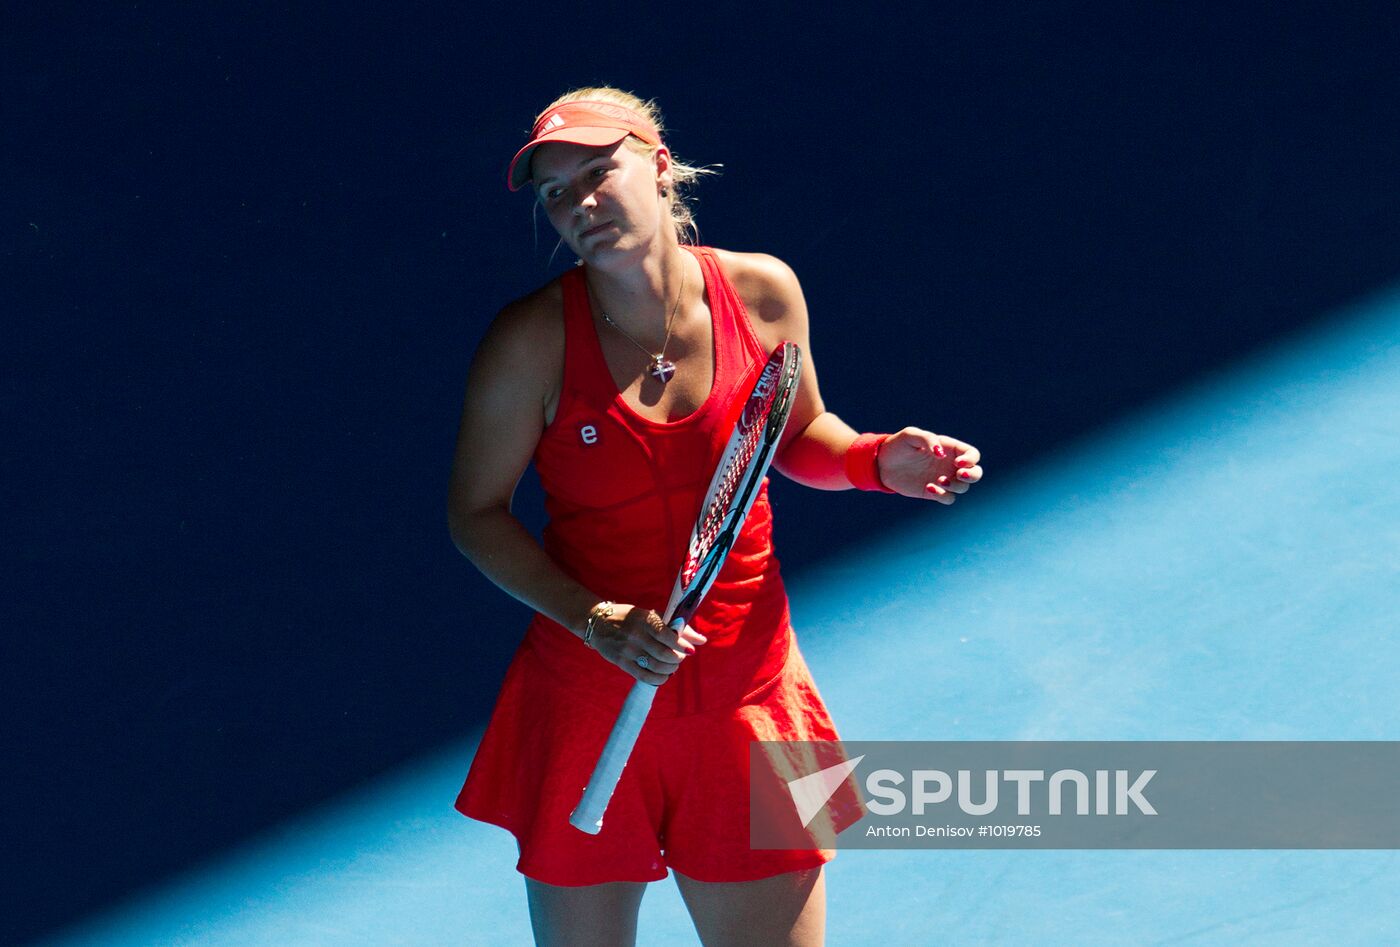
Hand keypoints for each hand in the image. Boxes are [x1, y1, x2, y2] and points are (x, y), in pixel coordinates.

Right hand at [587, 604, 708, 683]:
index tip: (691, 650)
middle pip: (664, 654)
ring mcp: (627, 650)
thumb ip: (676, 627)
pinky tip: (663, 675)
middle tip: (680, 657)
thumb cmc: (629, 618)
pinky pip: (644, 676)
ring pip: (656, 666)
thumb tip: (701, 640)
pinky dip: (658, 679)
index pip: (668, 635)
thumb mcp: (650, 616)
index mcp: (645, 620)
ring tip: (672, 666)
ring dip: (670, 669)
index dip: (682, 645)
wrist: (597, 622)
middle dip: (678, 659)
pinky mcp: (621, 662)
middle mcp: (636, 635)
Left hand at [877, 427, 983, 503]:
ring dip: (956, 486)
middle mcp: (950, 465)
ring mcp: (943, 479)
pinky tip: (928, 487)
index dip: (971, 460)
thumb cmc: (898, 445)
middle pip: (976, 473)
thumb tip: (941, 453)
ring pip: (963, 487)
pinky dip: (943, 495)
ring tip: (938, 480)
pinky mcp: (933, 492)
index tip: (957, 462)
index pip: (973, 455)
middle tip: (959, 474)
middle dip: (973, 475)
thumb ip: (928, 439)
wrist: (882, 463)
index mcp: (950, 448)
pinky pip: (948, 498)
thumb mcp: (911, 435)